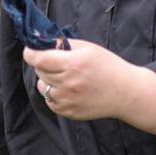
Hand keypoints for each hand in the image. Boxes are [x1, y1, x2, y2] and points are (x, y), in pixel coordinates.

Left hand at [25, 39, 140, 120]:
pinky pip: (49, 100)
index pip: (38, 59)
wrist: (125, 92)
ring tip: (66, 78)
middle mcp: (68, 83)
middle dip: (44, 64)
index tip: (31, 50)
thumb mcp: (88, 48)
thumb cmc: (108, 66)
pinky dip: (54, 94)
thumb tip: (41, 42)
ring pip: (42, 87)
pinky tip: (70, 90)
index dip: (30, 53)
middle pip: (39, 71)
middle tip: (59, 63)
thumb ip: (63, 44)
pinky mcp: (68, 112)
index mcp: (74, 64)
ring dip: (48, 80)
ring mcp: (67, 100)